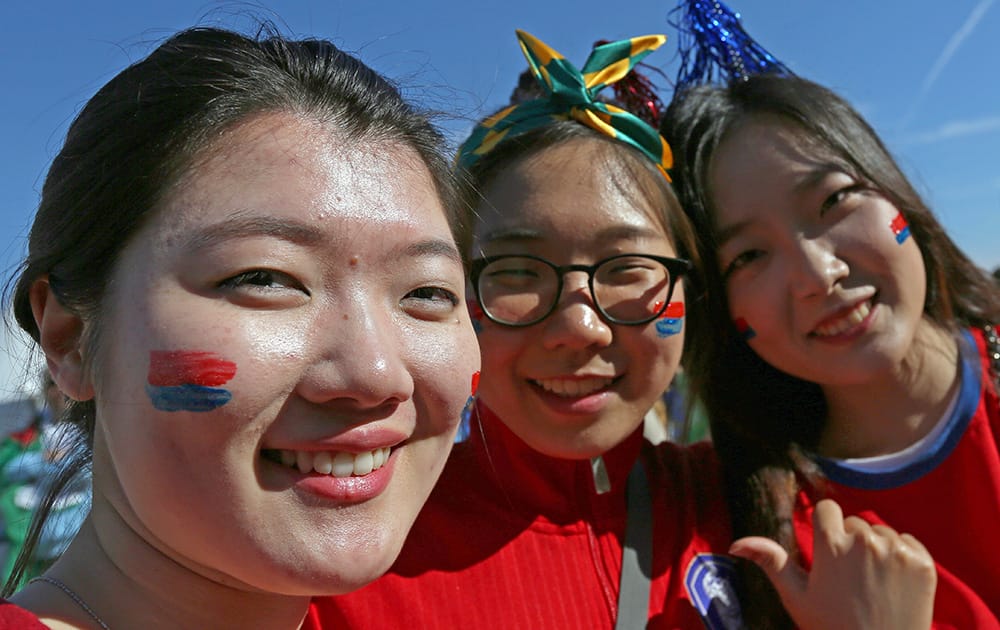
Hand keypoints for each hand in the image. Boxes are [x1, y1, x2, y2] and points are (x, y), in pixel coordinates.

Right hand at [729, 498, 935, 629]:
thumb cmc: (832, 627)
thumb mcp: (797, 598)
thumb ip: (771, 562)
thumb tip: (737, 543)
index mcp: (832, 545)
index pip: (827, 509)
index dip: (825, 527)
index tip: (827, 548)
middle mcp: (865, 542)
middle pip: (854, 522)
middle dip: (850, 541)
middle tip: (849, 575)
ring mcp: (896, 551)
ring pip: (881, 532)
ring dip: (877, 548)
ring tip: (872, 580)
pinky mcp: (922, 562)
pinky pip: (908, 542)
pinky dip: (902, 556)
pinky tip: (894, 582)